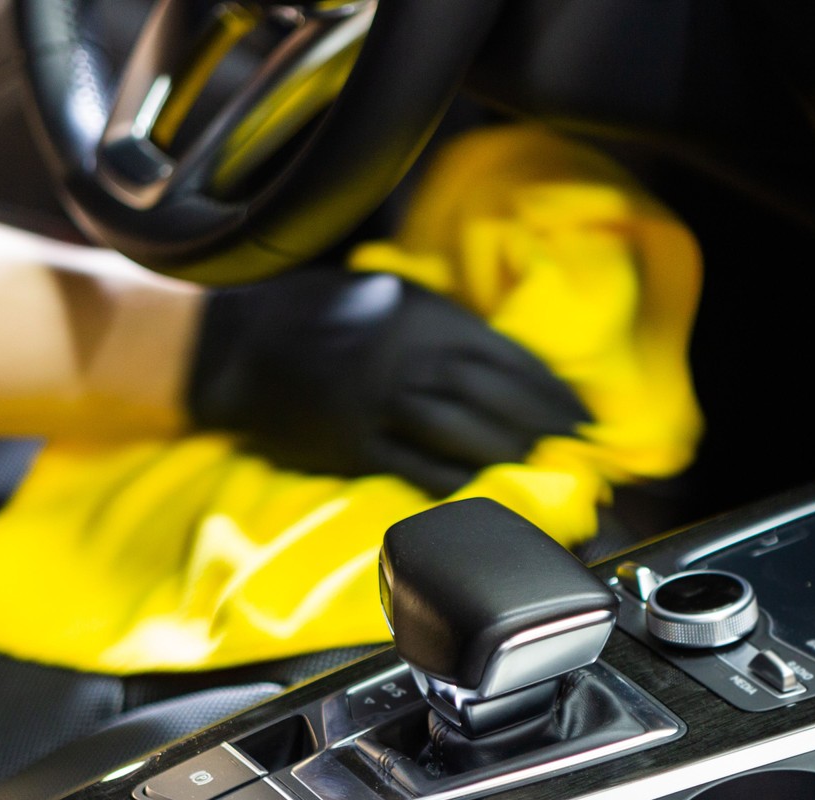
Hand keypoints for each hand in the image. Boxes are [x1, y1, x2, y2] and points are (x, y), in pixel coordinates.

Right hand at [187, 270, 588, 495]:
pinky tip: (487, 491)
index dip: (548, 389)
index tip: (579, 412)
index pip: (506, 356)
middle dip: (542, 427)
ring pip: (461, 434)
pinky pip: (416, 470)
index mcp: (421, 315)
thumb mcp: (385, 292)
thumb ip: (439, 321)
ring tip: (542, 470)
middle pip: (492, 398)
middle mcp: (406, 357)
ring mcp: (378, 404)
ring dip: (509, 456)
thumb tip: (496, 357)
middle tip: (579, 449)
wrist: (234, 343)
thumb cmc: (312, 312)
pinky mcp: (353, 446)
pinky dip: (457, 484)